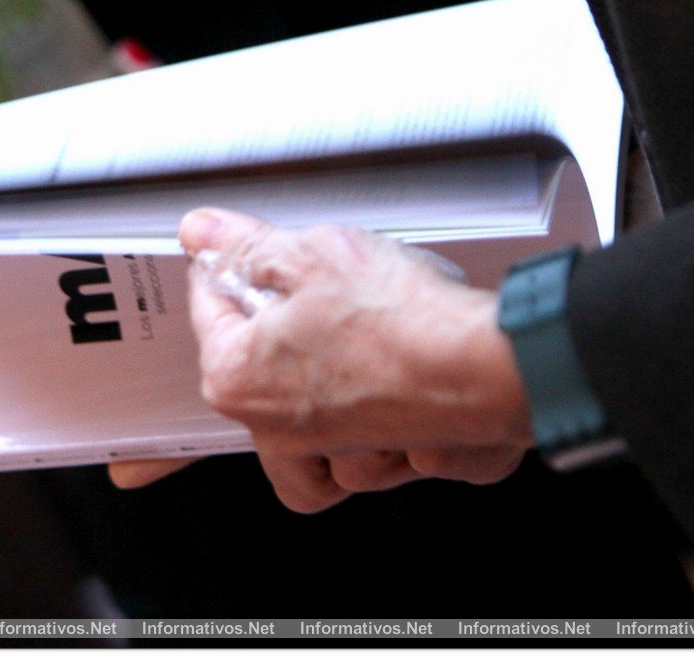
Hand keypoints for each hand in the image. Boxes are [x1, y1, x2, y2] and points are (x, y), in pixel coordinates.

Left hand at [174, 207, 532, 512]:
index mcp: (238, 380)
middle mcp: (278, 432)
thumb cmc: (403, 322)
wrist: (490, 370)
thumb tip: (202, 233)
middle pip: (258, 365)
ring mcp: (337, 453)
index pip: (209, 307)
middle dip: (284, 324)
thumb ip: (246, 245)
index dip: (231, 264)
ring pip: (309, 415)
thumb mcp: (310, 255)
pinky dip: (381, 417)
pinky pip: (369, 445)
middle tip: (319, 287)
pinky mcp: (392, 459)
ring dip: (331, 378)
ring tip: (367, 333)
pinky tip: (396, 381)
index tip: (247, 248)